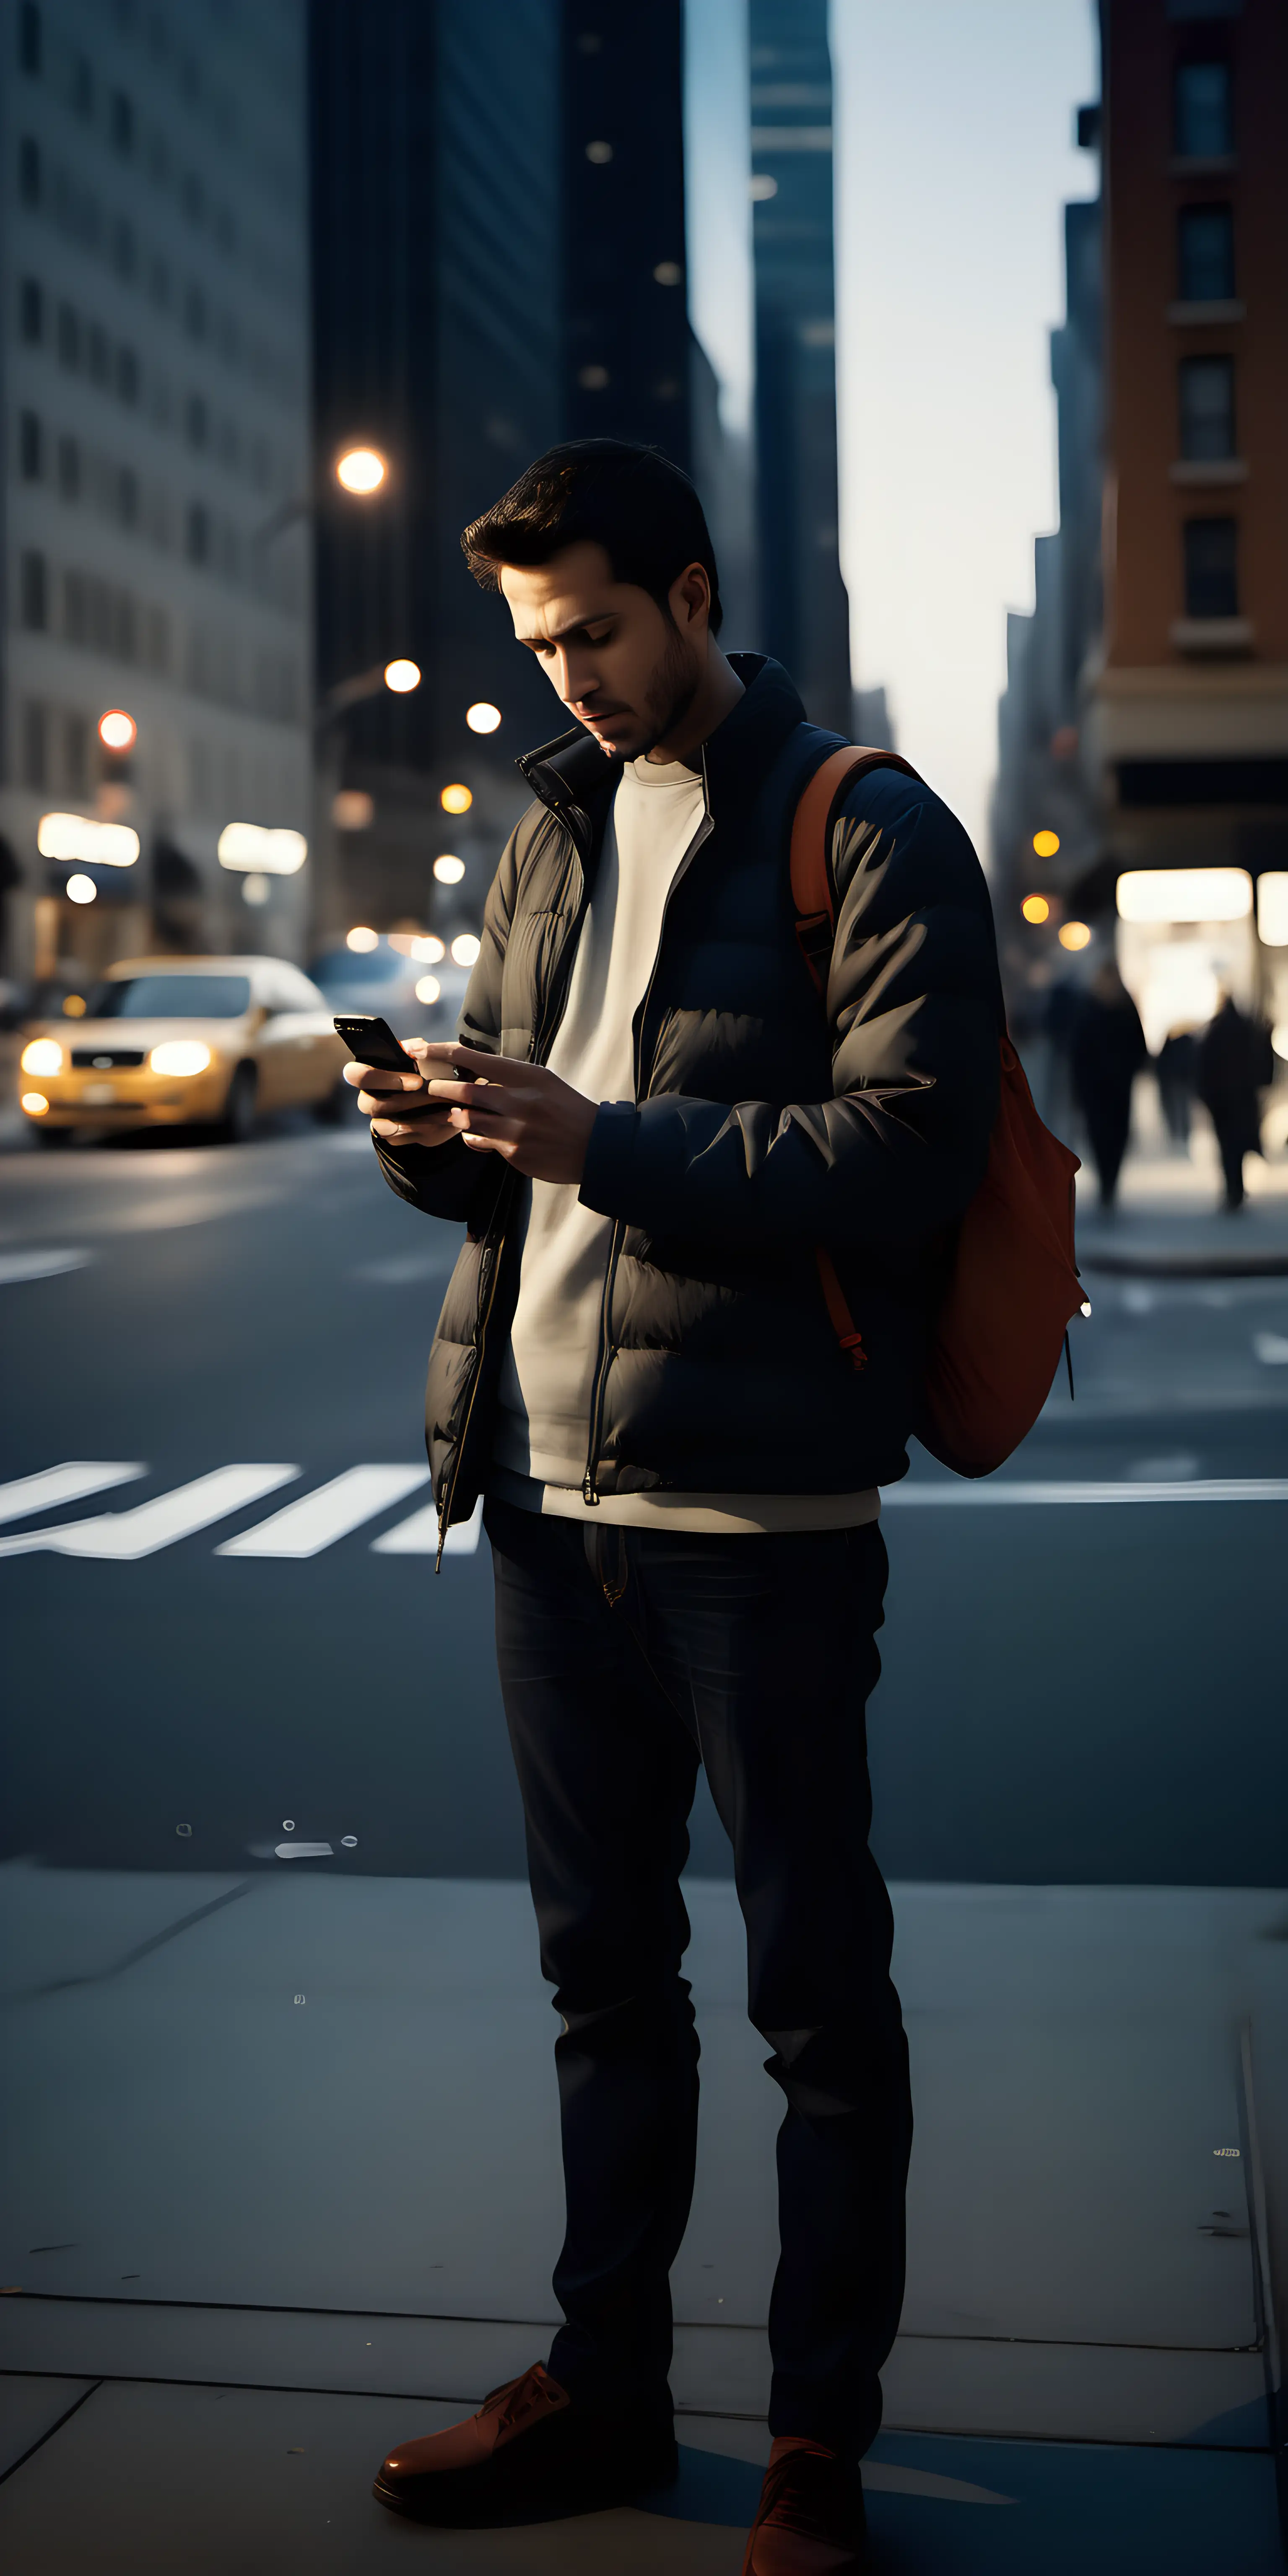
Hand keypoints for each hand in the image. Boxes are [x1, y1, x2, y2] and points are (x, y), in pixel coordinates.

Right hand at [342, 1052, 456, 1147]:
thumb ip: (420, 1049)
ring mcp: (378, 1120)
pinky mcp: (393, 1136)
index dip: (382, 1078)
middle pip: (370, 1105)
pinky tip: (445, 1119)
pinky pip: (399, 1138)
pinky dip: (425, 1129)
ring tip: (444, 1108)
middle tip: (432, 1096)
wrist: (451, 1095)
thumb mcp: (430, 1055)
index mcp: (371, 1075)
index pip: (355, 1074)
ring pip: (384, 1126)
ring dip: (416, 1117)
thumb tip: (415, 1047)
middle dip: (405, 1101)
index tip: (417, 1081)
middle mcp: (369, 1098)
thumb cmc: (434, 1069)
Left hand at [414, 1041, 596, 1183]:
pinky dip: (474, 1137)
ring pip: (467, 1119)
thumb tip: (476, 1076)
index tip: (421, 1048)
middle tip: (429, 1086)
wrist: (597, 1147)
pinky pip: (480, 1142)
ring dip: (456, 1116)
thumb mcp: (545, 1083)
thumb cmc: (568, 1111)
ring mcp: (516, 1128)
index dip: (444, 1052)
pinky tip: (480, 1135)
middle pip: (465, 1091)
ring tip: (455, 1113)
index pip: (477, 1059)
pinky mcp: (514, 1153)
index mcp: (528, 1076)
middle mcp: (520, 1100)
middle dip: (440, 1088)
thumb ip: (512, 1079)